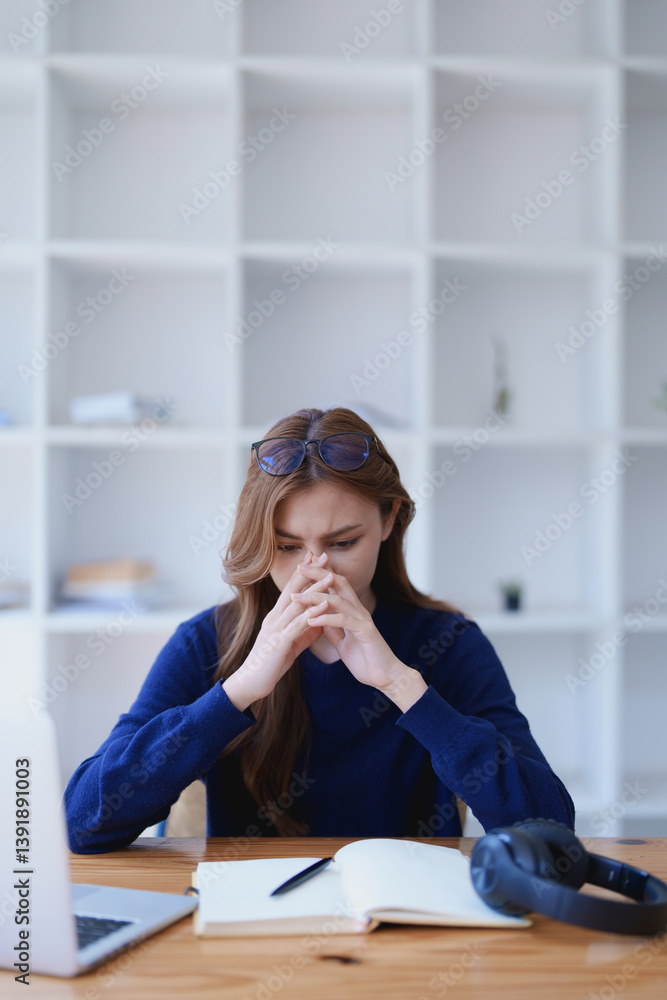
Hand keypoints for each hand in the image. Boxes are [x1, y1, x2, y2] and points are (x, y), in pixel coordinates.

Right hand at [223, 552, 331, 707]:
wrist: (251, 683)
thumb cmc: (270, 664)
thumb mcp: (290, 644)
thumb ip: (304, 631)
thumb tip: (320, 622)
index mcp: (277, 617)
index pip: (292, 589)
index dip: (304, 572)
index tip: (316, 557)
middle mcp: (275, 617)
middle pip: (294, 589)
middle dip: (309, 571)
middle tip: (323, 554)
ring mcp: (276, 628)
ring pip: (298, 604)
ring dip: (315, 589)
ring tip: (331, 575)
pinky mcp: (280, 642)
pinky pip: (298, 625)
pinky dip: (312, 613)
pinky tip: (325, 605)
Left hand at [290, 553, 427, 708]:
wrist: (386, 677)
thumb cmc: (366, 660)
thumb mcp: (343, 642)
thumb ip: (333, 629)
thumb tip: (318, 619)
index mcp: (353, 611)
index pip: (336, 585)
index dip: (320, 574)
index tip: (302, 567)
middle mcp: (359, 610)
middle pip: (338, 583)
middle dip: (319, 573)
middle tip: (300, 566)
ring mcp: (363, 619)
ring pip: (338, 600)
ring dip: (315, 597)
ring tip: (296, 597)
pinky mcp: (365, 632)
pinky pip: (343, 621)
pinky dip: (326, 619)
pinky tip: (310, 621)